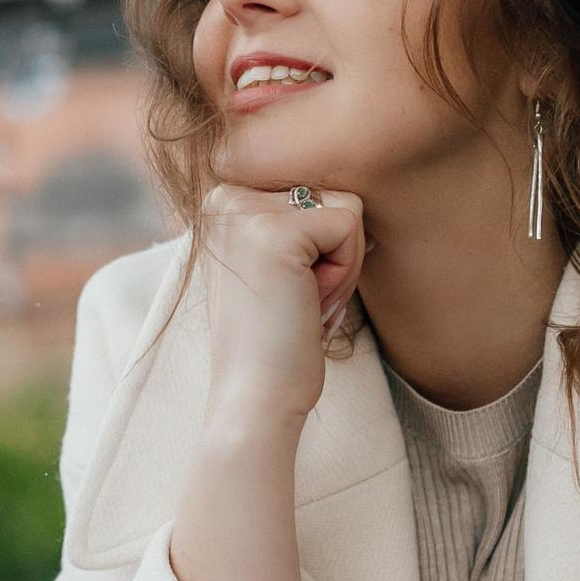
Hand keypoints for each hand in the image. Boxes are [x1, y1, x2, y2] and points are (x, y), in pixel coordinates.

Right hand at [196, 182, 367, 424]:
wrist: (254, 399)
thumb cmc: (277, 340)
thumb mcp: (280, 262)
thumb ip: (298, 217)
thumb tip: (355, 181)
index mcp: (224, 200)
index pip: (313, 189)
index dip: (320, 245)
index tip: (288, 290)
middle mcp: (225, 195)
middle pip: (330, 192)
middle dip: (333, 252)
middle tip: (297, 300)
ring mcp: (244, 210)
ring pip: (345, 207)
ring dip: (341, 264)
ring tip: (301, 302)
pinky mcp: (274, 232)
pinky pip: (350, 225)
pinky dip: (344, 273)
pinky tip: (308, 305)